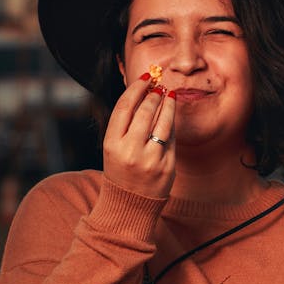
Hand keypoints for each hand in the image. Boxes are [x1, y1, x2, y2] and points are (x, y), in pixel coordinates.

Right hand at [102, 75, 176, 197]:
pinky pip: (171, 138)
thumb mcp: (114, 147)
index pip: (125, 107)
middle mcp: (130, 151)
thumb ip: (125, 123)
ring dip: (168, 104)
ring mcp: (150, 160)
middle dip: (154, 94)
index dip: (136, 88)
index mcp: (112, 144)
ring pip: (163, 122)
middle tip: (159, 86)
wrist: (129, 206)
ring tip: (169, 95)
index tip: (146, 78)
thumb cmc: (120, 169)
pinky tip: (170, 116)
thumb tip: (144, 91)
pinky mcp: (167, 167)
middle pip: (145, 111)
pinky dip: (171, 124)